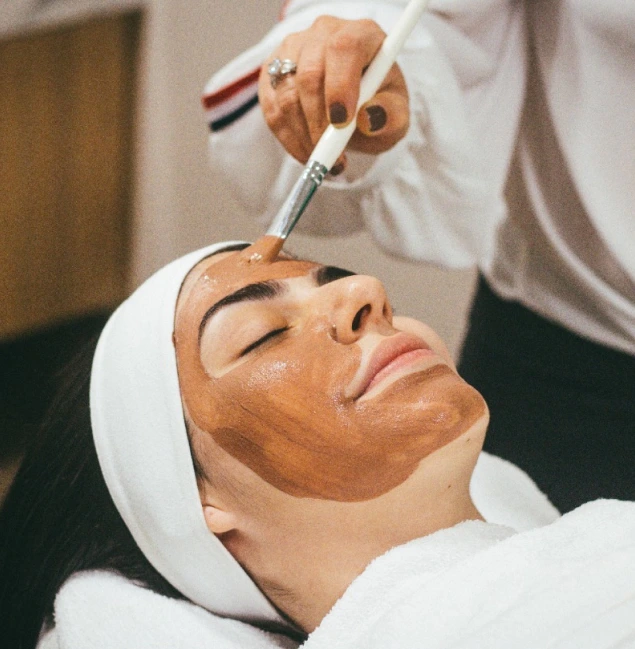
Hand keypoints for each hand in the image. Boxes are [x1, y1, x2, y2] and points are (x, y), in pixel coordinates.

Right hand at [258, 16, 409, 173]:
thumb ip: (391, 116)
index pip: (344, 49)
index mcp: (361, 34)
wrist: (356, 106)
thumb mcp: (396, 114)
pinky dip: (289, 139)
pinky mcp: (272, 72)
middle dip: (318, 124)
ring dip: (304, 137)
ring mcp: (293, 50)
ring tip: (325, 160)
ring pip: (286, 95)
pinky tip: (307, 153)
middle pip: (309, 74)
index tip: (342, 124)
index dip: (339, 86)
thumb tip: (370, 118)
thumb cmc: (378, 104)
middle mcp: (323, 34)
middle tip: (333, 157)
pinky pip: (272, 109)